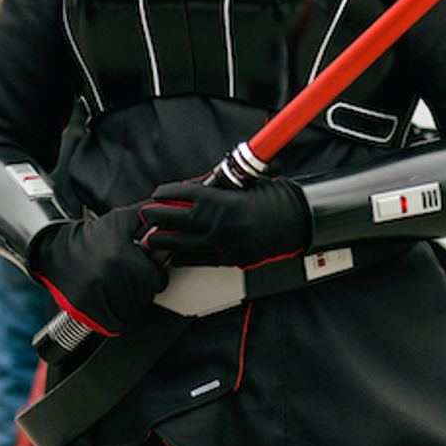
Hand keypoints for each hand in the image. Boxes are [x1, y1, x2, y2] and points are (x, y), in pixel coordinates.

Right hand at [31, 205, 166, 335]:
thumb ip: (146, 213)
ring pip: (131, 313)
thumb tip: (168, 208)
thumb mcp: (120, 219)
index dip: (155, 276)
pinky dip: (117, 319)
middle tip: (132, 279)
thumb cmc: (93, 236)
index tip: (147, 271)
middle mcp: (109, 277)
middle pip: (145, 298)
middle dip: (143, 290)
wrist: (59, 250)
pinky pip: (113, 325)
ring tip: (123, 290)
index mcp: (122, 256)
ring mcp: (96, 295)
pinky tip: (113, 304)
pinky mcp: (85, 309)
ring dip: (131, 305)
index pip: (157, 281)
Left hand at [139, 177, 310, 267]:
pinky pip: (204, 260)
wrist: (298, 220)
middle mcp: (222, 224)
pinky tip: (176, 257)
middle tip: (146, 215)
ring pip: (187, 245)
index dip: (169, 193)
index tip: (158, 193)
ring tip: (151, 240)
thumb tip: (196, 189)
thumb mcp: (247, 186)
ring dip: (166, 242)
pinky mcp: (234, 258)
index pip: (187, 195)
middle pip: (180, 220)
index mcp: (224, 201)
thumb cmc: (275, 199)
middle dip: (159, 217)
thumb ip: (221, 189)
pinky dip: (187, 258)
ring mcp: (226, 243)